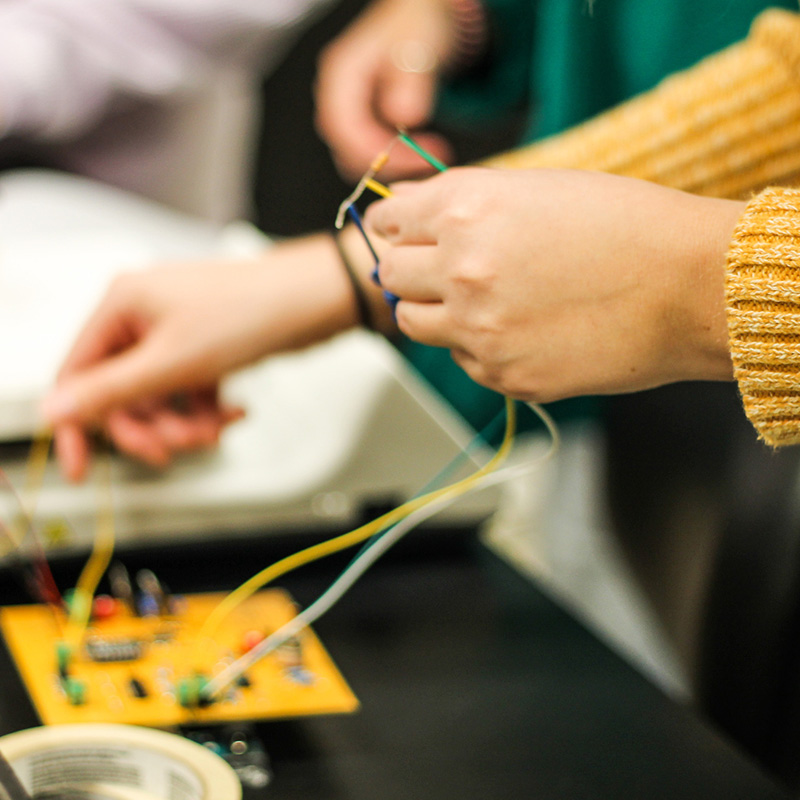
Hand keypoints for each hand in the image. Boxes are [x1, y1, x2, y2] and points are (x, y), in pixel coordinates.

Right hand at [41, 234, 361, 480]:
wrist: (315, 301)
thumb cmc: (251, 311)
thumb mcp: (172, 362)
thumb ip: (111, 390)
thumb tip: (57, 409)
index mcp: (122, 305)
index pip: (77, 374)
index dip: (76, 424)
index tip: (83, 467)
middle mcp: (144, 316)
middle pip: (123, 394)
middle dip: (152, 427)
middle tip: (177, 446)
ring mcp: (177, 333)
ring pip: (161, 399)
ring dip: (184, 424)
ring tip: (214, 428)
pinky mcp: (206, 348)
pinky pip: (190, 392)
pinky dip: (207, 410)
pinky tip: (233, 412)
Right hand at [315, 0, 457, 181]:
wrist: (423, 18)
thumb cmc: (416, 25)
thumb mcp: (417, 48)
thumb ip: (408, 83)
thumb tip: (402, 118)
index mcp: (340, 75)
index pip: (343, 128)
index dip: (374, 150)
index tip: (411, 157)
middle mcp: (337, 95)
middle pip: (347, 148)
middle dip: (388, 160)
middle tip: (427, 160)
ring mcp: (348, 110)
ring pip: (358, 155)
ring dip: (393, 163)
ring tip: (430, 155)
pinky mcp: (362, 120)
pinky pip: (371, 150)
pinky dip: (396, 158)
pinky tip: (422, 150)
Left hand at [366, 167, 744, 401]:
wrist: (690, 286)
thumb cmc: (628, 226)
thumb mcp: (538, 188)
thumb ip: (464, 202)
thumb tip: (411, 212)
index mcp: (467, 208)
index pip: (388, 221)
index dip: (397, 227)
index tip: (404, 234)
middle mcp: (461, 267)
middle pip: (390, 274)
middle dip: (409, 270)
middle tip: (440, 271)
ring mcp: (479, 328)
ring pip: (413, 323)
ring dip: (434, 311)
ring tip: (479, 302)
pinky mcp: (503, 374)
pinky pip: (462, 360)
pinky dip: (477, 347)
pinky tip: (522, 330)